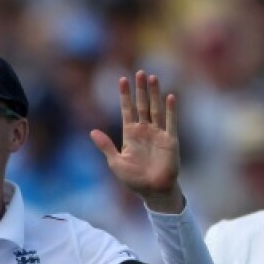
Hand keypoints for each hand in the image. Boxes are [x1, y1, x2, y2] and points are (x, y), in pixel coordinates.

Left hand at [90, 71, 182, 212]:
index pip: (127, 110)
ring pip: (155, 109)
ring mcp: (158, 134)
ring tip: (152, 78)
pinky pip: (171, 122)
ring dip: (154, 94)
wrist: (153, 191)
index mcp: (130, 134)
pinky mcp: (170, 140)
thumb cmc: (134, 180)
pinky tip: (169, 97)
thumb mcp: (116, 162)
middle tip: (139, 72)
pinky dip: (170, 110)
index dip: (124, 95)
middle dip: (140, 89)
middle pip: (142, 105)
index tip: (122, 79)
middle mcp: (144, 131)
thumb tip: (91, 132)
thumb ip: (106, 146)